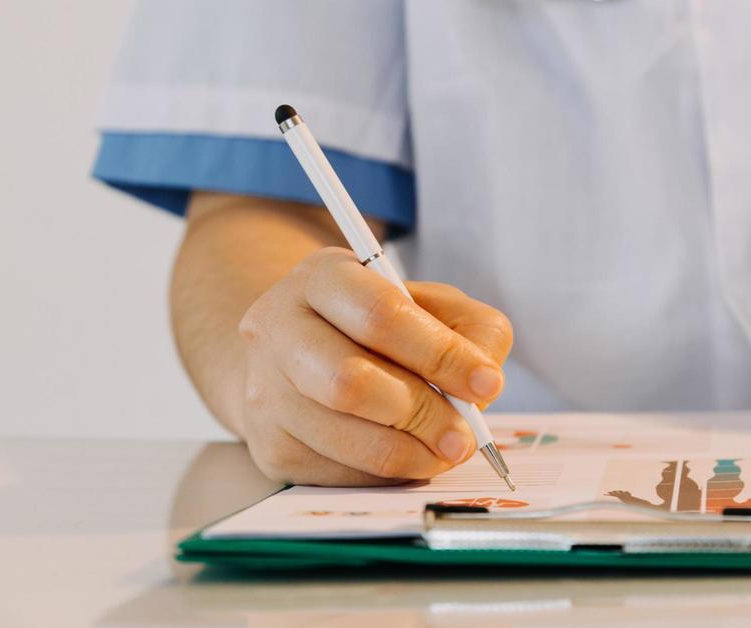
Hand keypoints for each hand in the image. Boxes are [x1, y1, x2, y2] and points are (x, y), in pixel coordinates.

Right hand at [236, 247, 512, 484]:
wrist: (301, 356)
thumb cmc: (381, 328)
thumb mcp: (432, 305)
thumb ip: (471, 331)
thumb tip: (483, 384)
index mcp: (322, 278)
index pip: (380, 314)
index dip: (440, 354)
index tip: (487, 383)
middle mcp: (276, 329)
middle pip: (350, 382)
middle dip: (423, 412)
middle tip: (466, 435)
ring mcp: (264, 390)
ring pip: (342, 436)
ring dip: (409, 452)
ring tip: (446, 450)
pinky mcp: (268, 446)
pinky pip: (334, 473)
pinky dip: (384, 474)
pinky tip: (408, 457)